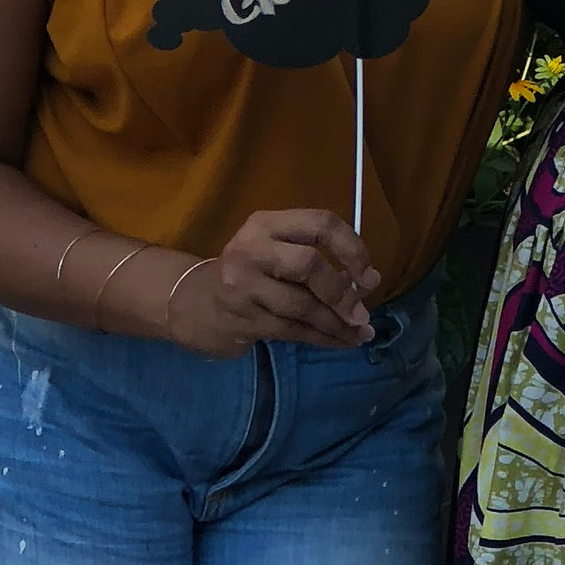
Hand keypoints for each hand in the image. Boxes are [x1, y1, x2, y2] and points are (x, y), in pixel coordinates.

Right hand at [169, 209, 379, 355]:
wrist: (195, 303)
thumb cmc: (251, 273)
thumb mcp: (278, 253)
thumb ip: (319, 261)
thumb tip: (368, 282)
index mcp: (267, 224)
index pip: (319, 223)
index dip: (352, 248)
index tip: (369, 273)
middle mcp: (251, 249)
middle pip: (308, 264)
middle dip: (342, 292)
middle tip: (362, 312)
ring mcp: (242, 285)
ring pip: (301, 306)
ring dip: (336, 323)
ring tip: (359, 334)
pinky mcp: (241, 318)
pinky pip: (292, 330)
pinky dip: (321, 338)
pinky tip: (340, 342)